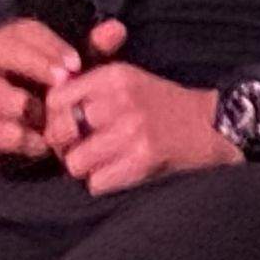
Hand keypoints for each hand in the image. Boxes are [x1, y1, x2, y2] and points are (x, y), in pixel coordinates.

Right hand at [0, 15, 88, 166]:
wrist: (39, 145)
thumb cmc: (58, 99)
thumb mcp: (79, 75)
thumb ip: (96, 52)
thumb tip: (116, 29)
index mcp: (13, 45)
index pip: (22, 31)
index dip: (48, 45)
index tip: (75, 64)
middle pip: (1, 48)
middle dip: (34, 62)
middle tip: (62, 80)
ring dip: (20, 103)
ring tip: (47, 116)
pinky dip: (13, 136)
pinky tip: (40, 143)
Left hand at [44, 30, 236, 194]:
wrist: (210, 125)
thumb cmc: (159, 104)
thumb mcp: (127, 77)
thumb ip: (87, 80)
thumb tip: (48, 94)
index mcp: (113, 76)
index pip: (55, 99)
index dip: (53, 119)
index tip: (67, 128)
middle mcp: (120, 99)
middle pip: (59, 133)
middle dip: (65, 148)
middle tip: (79, 151)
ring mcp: (132, 130)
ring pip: (74, 163)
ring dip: (84, 169)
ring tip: (101, 163)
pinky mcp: (144, 159)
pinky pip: (97, 183)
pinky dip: (104, 183)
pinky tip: (119, 173)